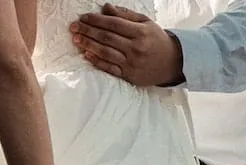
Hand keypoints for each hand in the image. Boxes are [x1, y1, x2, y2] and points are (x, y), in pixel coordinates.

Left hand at [69, 4, 183, 87]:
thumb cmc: (156, 40)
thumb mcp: (145, 23)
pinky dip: (97, 61)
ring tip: (76, 39)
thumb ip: (125, 15)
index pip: (114, 24)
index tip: (84, 17)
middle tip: (74, 27)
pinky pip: (110, 68)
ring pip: (106, 53)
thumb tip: (105, 8)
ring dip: (89, 45)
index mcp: (141, 32)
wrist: (172, 62)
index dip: (97, 20)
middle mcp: (136, 47)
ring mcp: (132, 63)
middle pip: (107, 38)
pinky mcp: (129, 76)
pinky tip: (86, 55)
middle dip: (88, 31)